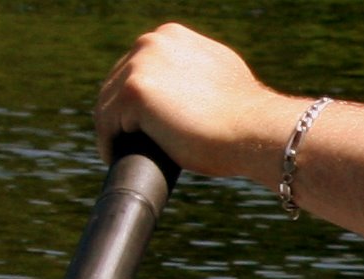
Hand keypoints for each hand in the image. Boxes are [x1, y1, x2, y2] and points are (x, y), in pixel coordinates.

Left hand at [94, 23, 290, 177]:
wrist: (256, 129)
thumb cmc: (244, 114)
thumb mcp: (219, 75)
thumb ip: (195, 70)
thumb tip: (181, 87)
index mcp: (172, 36)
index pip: (138, 67)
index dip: (137, 98)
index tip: (139, 121)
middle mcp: (153, 42)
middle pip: (117, 82)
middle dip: (120, 112)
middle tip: (129, 140)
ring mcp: (142, 64)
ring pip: (109, 103)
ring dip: (113, 129)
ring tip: (122, 152)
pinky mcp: (133, 91)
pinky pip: (107, 123)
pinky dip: (109, 143)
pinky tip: (117, 157)